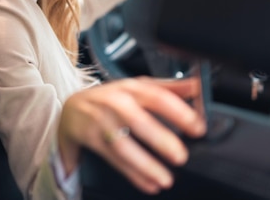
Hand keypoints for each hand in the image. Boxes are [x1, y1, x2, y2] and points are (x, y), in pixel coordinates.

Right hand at [57, 76, 205, 193]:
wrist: (72, 108)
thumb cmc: (111, 99)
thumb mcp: (137, 88)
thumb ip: (169, 88)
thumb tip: (198, 85)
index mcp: (131, 88)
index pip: (156, 96)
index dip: (178, 111)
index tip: (197, 127)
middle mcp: (115, 102)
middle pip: (137, 120)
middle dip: (160, 139)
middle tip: (181, 156)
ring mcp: (100, 121)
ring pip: (122, 144)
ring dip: (145, 164)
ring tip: (166, 179)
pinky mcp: (90, 139)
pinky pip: (113, 159)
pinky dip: (132, 174)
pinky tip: (149, 183)